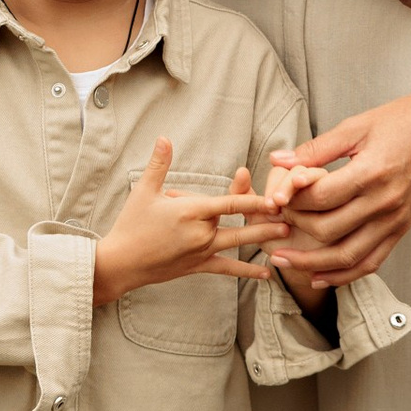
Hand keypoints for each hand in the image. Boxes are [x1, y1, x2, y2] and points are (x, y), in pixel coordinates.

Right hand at [94, 144, 291, 308]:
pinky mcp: (198, 266)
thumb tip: (165, 137)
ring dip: (262, 238)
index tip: (273, 196)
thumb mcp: (144, 191)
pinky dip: (247, 271)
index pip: (228, 203)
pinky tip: (267, 273)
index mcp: (191, 212)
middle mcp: (200, 233)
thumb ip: (159, 164)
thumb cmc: (130, 224)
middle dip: (265, 217)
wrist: (121, 263)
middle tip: (289, 213)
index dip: (252, 198)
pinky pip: (227, 269)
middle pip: (239, 222)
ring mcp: (201, 252)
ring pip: (237, 243)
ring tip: (285, 235)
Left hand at [269, 88, 410, 282]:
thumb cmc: (403, 121)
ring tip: (282, 261)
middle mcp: (385, 203)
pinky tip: (320, 277)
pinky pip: (370, 262)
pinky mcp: (402, 229)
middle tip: (276, 221)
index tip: (275, 197)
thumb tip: (277, 160)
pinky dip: (343, 275)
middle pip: (328, 229)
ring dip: (311, 263)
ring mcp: (395, 220)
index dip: (291, 200)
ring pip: (347, 256)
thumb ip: (316, 148)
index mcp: (371, 173)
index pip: (320, 198)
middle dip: (295, 227)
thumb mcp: (357, 126)